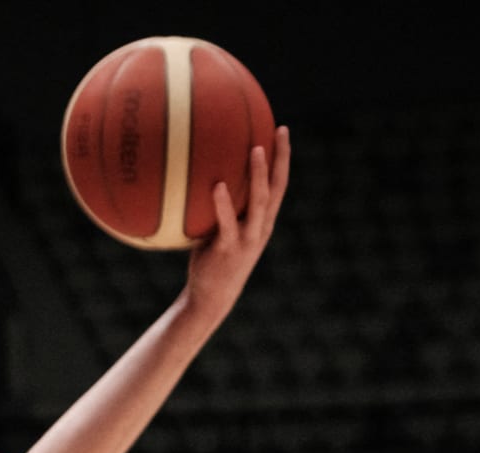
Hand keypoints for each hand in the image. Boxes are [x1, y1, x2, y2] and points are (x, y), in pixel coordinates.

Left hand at [184, 125, 291, 318]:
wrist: (211, 296)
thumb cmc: (212, 259)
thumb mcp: (217, 229)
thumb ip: (216, 206)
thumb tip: (197, 175)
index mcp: (262, 220)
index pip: (278, 184)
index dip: (283, 158)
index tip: (281, 130)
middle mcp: (260, 227)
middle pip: (277, 187)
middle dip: (281, 159)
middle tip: (279, 131)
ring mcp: (247, 238)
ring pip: (259, 202)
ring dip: (259, 175)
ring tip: (256, 150)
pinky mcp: (229, 249)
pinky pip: (228, 223)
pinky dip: (223, 204)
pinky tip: (217, 185)